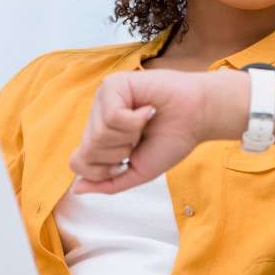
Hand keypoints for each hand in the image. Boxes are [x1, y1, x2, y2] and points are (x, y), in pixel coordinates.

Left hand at [69, 69, 245, 193]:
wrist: (198, 117)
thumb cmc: (171, 140)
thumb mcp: (137, 171)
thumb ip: (108, 183)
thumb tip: (77, 189)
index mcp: (100, 138)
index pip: (78, 162)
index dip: (102, 170)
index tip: (127, 161)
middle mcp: (96, 118)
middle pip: (87, 150)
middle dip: (119, 153)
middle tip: (139, 139)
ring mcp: (103, 100)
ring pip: (98, 135)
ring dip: (129, 136)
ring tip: (145, 123)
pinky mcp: (113, 85)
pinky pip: (111, 117)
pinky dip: (134, 121)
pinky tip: (148, 110)